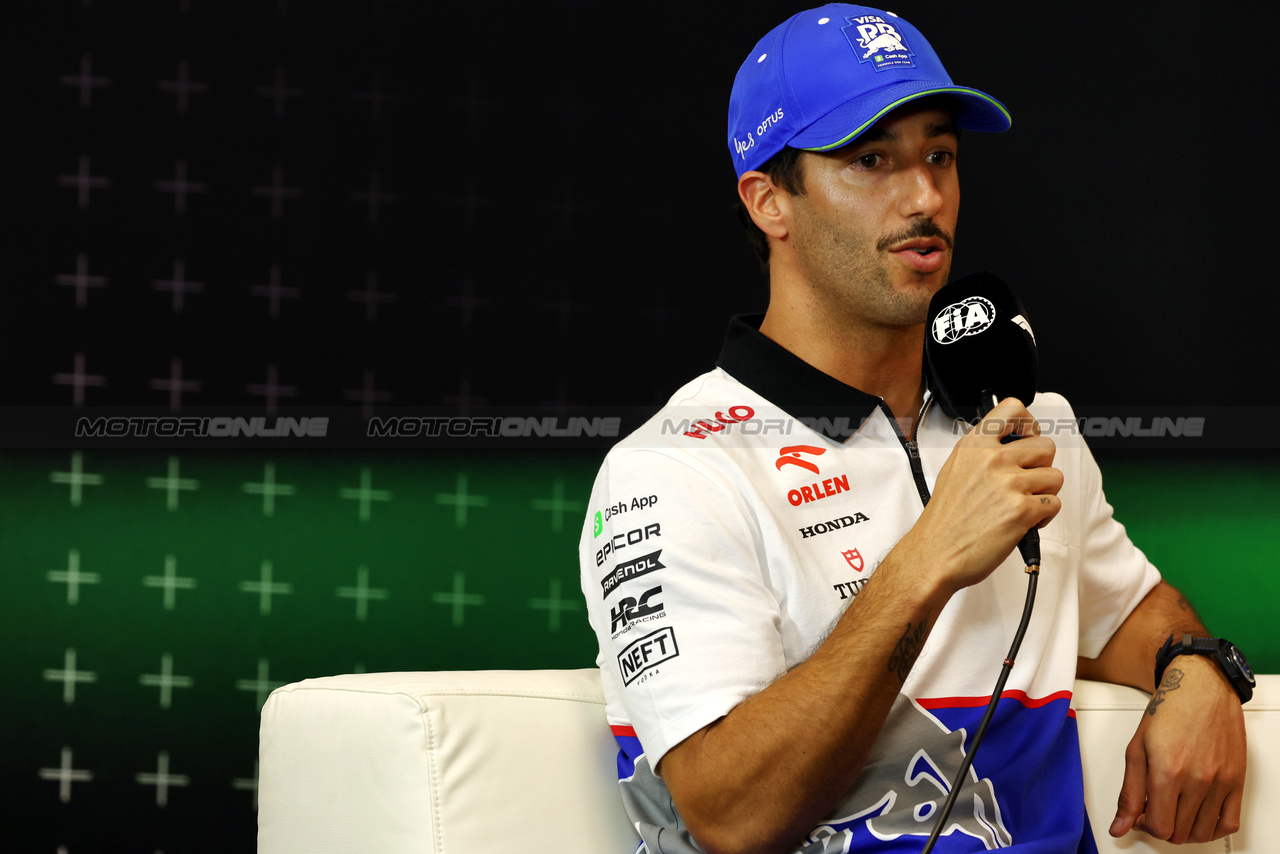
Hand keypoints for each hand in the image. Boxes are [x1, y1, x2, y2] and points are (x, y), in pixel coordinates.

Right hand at [902, 397, 1061, 592]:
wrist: (935, 553)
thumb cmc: (944, 520)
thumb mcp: (953, 470)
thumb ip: (981, 453)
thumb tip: (1011, 445)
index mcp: (973, 446)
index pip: (1013, 408)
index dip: (1029, 422)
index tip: (1027, 435)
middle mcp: (991, 459)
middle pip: (1045, 445)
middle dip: (1041, 466)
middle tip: (1026, 482)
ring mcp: (1008, 483)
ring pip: (1054, 477)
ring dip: (1044, 493)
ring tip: (1023, 506)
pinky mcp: (1022, 510)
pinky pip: (1054, 504)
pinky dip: (1044, 516)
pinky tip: (1024, 522)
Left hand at [1110, 655, 1246, 842]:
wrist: (1201, 688)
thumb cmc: (1169, 711)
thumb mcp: (1136, 749)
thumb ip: (1129, 793)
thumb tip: (1120, 825)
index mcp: (1168, 771)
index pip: (1159, 827)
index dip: (1144, 825)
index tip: (1141, 814)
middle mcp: (1198, 780)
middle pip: (1179, 833)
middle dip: (1162, 825)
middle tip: (1155, 808)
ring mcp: (1221, 782)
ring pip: (1202, 832)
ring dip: (1184, 829)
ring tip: (1174, 809)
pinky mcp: (1237, 780)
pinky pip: (1229, 824)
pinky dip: (1212, 829)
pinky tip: (1198, 816)